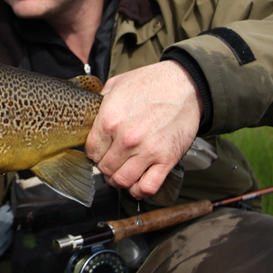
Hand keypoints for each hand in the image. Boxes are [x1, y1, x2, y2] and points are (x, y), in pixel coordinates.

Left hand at [85, 61, 202, 199]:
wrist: (185, 84)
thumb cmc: (151, 83)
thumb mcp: (116, 85)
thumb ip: (99, 105)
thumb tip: (87, 119)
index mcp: (109, 120)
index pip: (91, 152)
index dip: (94, 153)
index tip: (100, 152)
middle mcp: (126, 138)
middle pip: (105, 169)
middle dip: (106, 167)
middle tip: (113, 161)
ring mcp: (147, 151)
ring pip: (122, 181)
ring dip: (120, 180)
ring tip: (123, 171)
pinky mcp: (166, 160)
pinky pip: (147, 188)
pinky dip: (140, 190)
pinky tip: (138, 182)